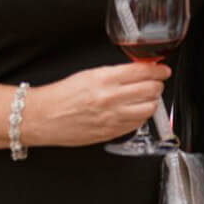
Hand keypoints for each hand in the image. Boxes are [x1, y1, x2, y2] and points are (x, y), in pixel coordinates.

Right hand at [21, 62, 170, 147]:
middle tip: (155, 83)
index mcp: (104, 79)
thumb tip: (140, 71)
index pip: (144, 72)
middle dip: (157, 85)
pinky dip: (140, 117)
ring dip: (152, 102)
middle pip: (152, 90)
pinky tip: (134, 112)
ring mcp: (112, 117)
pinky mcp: (110, 133)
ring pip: (149, 109)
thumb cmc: (61, 95)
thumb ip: (117, 73)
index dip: (159, 70)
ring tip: (146, 98)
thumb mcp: (89, 74)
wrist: (40, 117)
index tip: (163, 70)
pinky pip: (137, 124)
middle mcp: (110, 98)